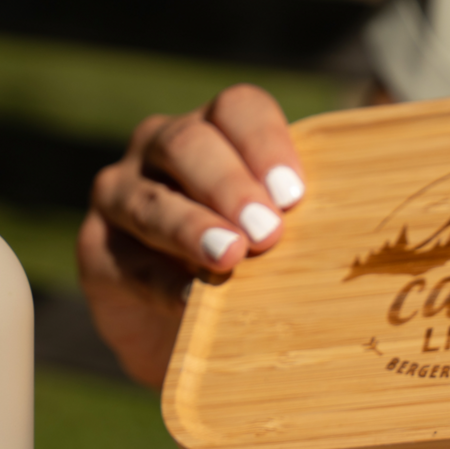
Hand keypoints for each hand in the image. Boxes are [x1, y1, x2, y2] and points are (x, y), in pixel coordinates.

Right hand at [77, 84, 304, 388]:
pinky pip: (128, 262)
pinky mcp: (97, 250)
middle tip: (268, 231)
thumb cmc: (255, 274)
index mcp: (218, 133)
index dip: (266, 142)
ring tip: (229, 256)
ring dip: (190, 227)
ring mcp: (122, 196)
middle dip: (229, 184)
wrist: (193, 338)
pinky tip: (192, 302)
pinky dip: (163, 283)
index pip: (238, 110)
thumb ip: (305, 226)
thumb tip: (352, 240)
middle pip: (189, 144)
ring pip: (150, 198)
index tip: (294, 192)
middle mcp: (162, 151)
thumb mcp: (285, 243)